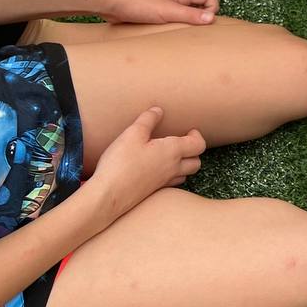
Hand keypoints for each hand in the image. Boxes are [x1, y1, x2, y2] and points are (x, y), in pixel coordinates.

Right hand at [86, 107, 204, 220]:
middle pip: (196, 162)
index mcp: (172, 151)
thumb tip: (158, 110)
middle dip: (194, 151)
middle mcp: (173, 168)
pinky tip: (155, 170)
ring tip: (170, 155)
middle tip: (182, 142)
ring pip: (185, 175)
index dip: (197, 136)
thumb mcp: (132, 134)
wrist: (107, 196)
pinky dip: (170, 176)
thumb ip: (147, 120)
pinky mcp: (153, 193)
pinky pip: (170, 183)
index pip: (199, 145)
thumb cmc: (121, 163)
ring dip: (184, 165)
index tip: (189, 130)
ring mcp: (164, 183)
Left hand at [97, 0, 218, 25]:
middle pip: (199, 3)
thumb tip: (212, 18)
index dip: (212, 7)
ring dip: (186, 23)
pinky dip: (172, 26)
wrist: (111, 3)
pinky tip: (165, 34)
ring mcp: (165, 5)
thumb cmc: (138, 3)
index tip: (203, 21)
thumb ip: (190, 15)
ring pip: (185, 12)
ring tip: (180, 34)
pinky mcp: (154, 13)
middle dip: (201, 17)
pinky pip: (171, 18)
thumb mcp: (168, 11)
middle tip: (194, 30)